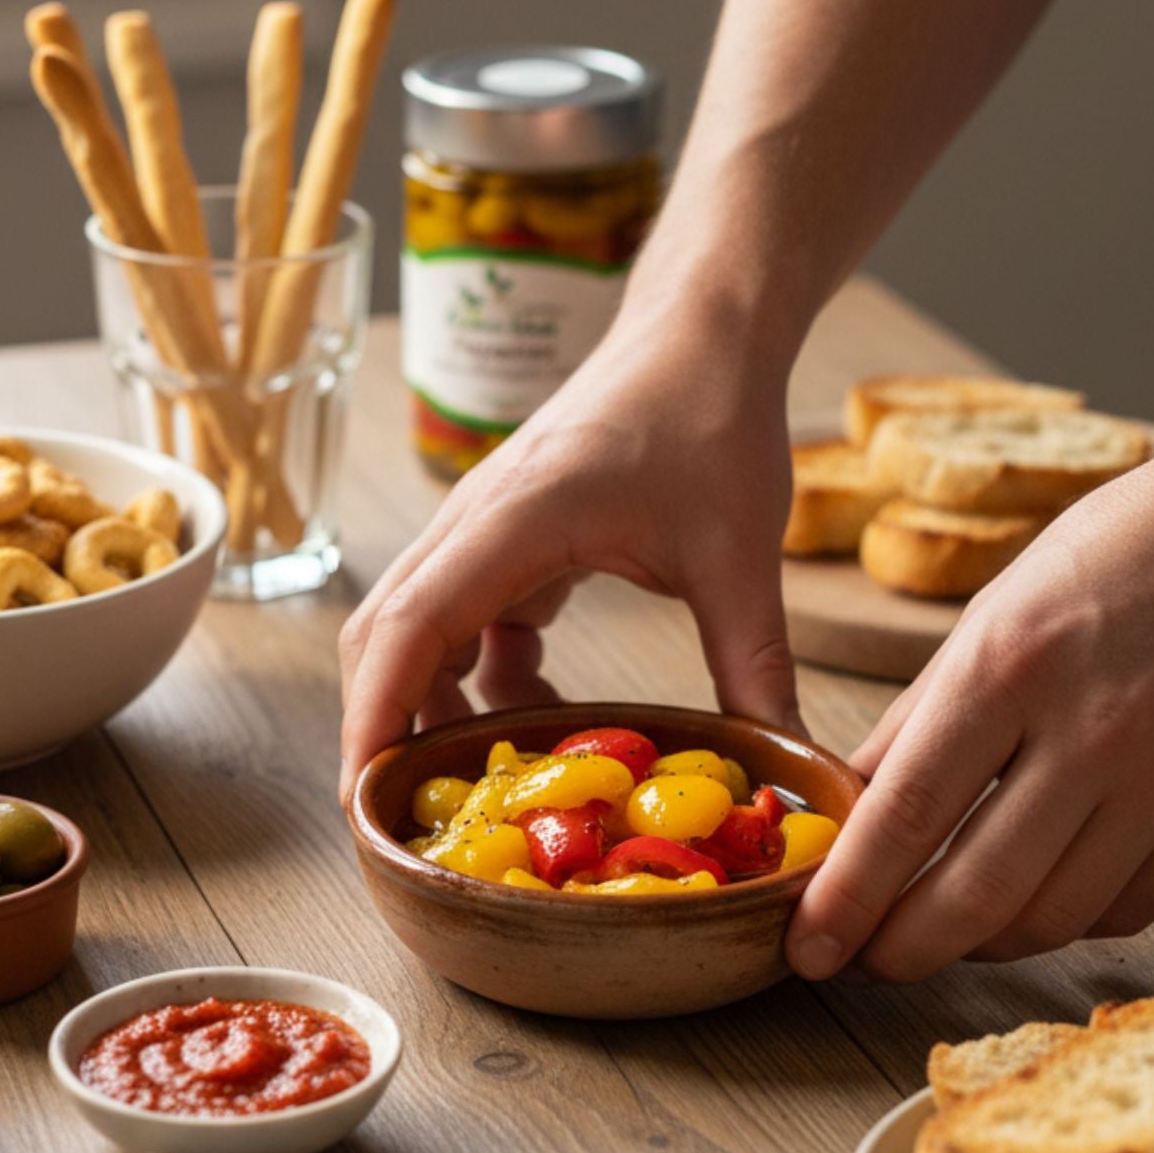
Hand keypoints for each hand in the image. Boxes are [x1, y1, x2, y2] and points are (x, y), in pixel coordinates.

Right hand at [339, 296, 803, 798]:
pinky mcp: (507, 538)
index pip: (409, 628)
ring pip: (419, 631)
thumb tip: (789, 766)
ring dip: (438, 706)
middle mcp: (475, 524)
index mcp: (513, 520)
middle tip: (412, 818)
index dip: (375, 717)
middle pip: (386, 636)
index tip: (364, 797)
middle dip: (385, 727)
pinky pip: (465, 622)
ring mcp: (484, 530)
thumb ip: (757, 667)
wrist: (700, 334)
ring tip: (493, 780)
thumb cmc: (711, 418)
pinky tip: (543, 712)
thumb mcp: (739, 556)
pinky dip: (483, 679)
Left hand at [786, 429, 1153, 981]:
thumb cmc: (1106, 557)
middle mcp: (1094, 729)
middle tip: (861, 960)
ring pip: (1052, 919)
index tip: (807, 947)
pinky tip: (1028, 898)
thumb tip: (847, 813)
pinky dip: (1061, 920)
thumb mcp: (986, 615)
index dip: (847, 897)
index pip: (907, 813)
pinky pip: (1126, 909)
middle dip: (901, 950)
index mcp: (1009, 664)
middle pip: (978, 893)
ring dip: (977, 943)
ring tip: (937, 927)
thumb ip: (914, 723)